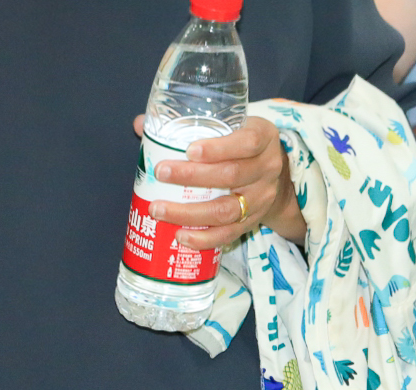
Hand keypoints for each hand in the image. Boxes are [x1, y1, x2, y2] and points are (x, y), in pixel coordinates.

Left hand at [142, 113, 306, 250]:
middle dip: (192, 176)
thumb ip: (189, 124)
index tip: (189, 150)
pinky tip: (180, 236)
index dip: (218, 148)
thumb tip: (141, 124)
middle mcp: (267, 169)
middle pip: (231, 175)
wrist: (274, 176)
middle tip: (160, 173)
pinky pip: (227, 234)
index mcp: (264, 138)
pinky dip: (203, 239)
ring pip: (226, 210)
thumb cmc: (241, 145)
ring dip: (189, 212)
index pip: (247, 142)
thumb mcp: (230, 127)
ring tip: (158, 210)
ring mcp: (260, 199)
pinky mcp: (251, 222)